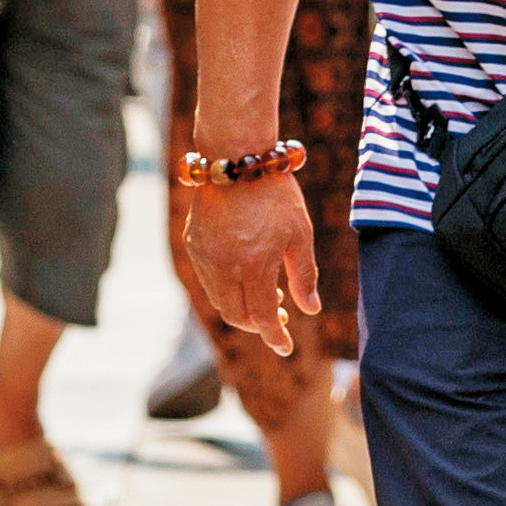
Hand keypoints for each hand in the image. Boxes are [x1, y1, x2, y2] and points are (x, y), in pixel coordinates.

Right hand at [174, 159, 319, 357]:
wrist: (236, 157)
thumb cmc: (275, 193)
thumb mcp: (300, 233)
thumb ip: (305, 275)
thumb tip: (312, 309)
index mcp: (254, 265)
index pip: (263, 318)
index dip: (276, 337)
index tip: (286, 348)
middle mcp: (224, 267)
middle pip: (237, 317)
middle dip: (259, 326)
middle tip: (280, 318)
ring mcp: (204, 257)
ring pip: (220, 302)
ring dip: (242, 309)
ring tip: (267, 297)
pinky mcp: (193, 245)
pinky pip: (209, 281)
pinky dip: (227, 290)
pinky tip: (246, 278)